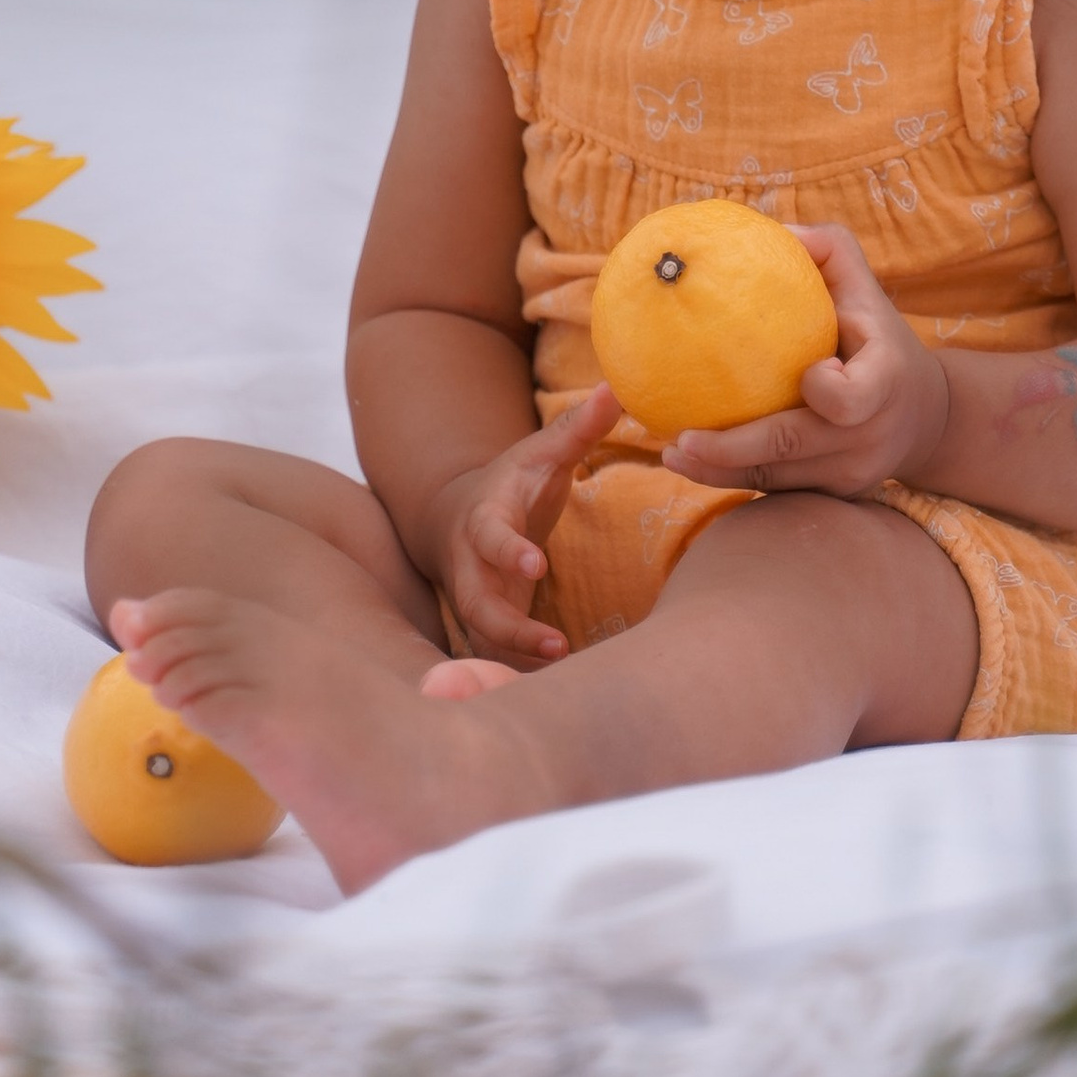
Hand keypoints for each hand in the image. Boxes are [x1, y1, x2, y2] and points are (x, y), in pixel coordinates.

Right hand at [425, 385, 618, 667]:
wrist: (459, 516)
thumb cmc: (512, 482)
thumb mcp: (541, 453)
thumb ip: (578, 428)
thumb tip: (617, 387)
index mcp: (484, 518)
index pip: (489, 536)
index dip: (508, 551)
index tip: (537, 565)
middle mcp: (471, 565)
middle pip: (476, 603)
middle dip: (509, 627)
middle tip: (554, 645)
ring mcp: (475, 599)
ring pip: (483, 639)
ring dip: (517, 658)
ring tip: (564, 668)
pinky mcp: (487, 626)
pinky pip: (497, 658)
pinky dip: (519, 674)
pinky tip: (558, 690)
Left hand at [661, 225, 950, 501]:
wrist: (925, 416)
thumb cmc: (878, 333)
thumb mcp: (864, 285)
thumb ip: (824, 249)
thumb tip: (771, 227)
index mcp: (884, 382)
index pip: (851, 399)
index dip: (825, 392)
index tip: (804, 374)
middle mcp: (870, 435)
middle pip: (793, 447)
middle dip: (732, 449)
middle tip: (679, 439)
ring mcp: (853, 473)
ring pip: (778, 479)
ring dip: (719, 472)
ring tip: (670, 454)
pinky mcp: (837, 496)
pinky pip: (779, 490)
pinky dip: (735, 477)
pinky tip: (693, 463)